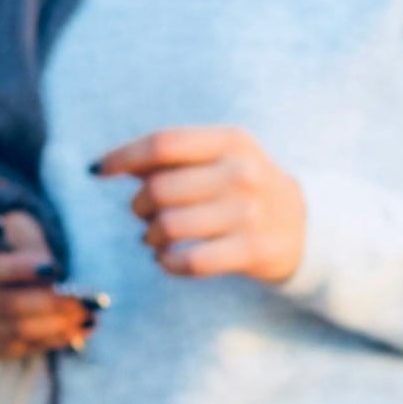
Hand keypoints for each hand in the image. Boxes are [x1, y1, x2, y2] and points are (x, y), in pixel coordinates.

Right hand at [0, 214, 92, 361]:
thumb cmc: (7, 242)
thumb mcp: (15, 228)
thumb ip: (28, 244)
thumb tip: (49, 274)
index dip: (17, 269)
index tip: (53, 268)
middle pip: (3, 306)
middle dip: (49, 305)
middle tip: (85, 302)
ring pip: (14, 332)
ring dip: (56, 327)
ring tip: (88, 318)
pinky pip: (19, 349)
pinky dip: (50, 340)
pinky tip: (75, 331)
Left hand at [93, 126, 305, 282]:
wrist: (304, 226)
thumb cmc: (244, 189)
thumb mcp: (221, 158)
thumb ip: (172, 157)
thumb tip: (109, 164)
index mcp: (231, 141)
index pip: (163, 144)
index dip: (123, 157)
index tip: (98, 170)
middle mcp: (243, 172)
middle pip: (160, 188)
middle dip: (138, 205)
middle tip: (141, 215)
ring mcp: (250, 213)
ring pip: (170, 226)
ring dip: (150, 236)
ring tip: (153, 238)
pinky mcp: (253, 250)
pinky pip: (190, 261)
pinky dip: (167, 262)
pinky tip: (166, 259)